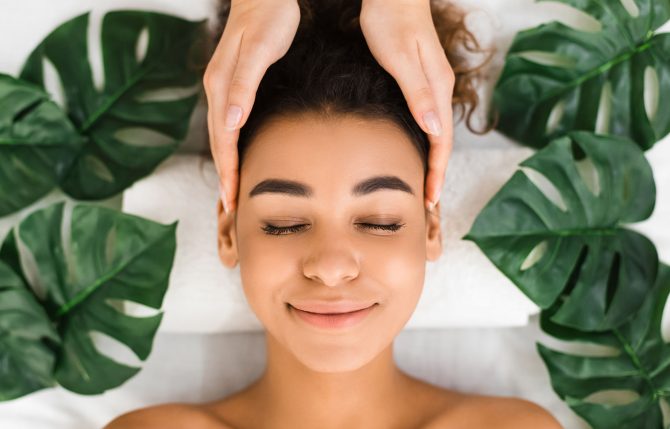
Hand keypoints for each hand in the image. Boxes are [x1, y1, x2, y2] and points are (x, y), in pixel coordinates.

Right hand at [204, 0, 300, 213]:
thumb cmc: (268, 17)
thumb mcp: (258, 49)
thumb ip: (243, 85)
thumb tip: (231, 122)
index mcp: (221, 86)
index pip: (222, 139)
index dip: (228, 170)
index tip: (231, 199)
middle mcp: (217, 90)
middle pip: (218, 142)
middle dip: (224, 175)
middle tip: (230, 208)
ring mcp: (222, 88)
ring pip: (221, 135)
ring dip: (225, 164)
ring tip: (231, 190)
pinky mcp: (232, 85)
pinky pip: (226, 124)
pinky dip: (229, 146)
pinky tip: (236, 156)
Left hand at [360, 0, 454, 210]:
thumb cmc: (391, 20)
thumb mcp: (400, 58)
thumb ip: (417, 93)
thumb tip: (434, 130)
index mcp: (437, 89)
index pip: (441, 142)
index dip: (436, 173)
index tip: (429, 200)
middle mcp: (440, 91)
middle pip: (442, 143)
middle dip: (436, 175)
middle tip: (427, 205)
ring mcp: (433, 86)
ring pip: (436, 134)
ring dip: (432, 162)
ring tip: (423, 187)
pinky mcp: (422, 81)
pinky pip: (428, 122)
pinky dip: (425, 144)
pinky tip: (415, 152)